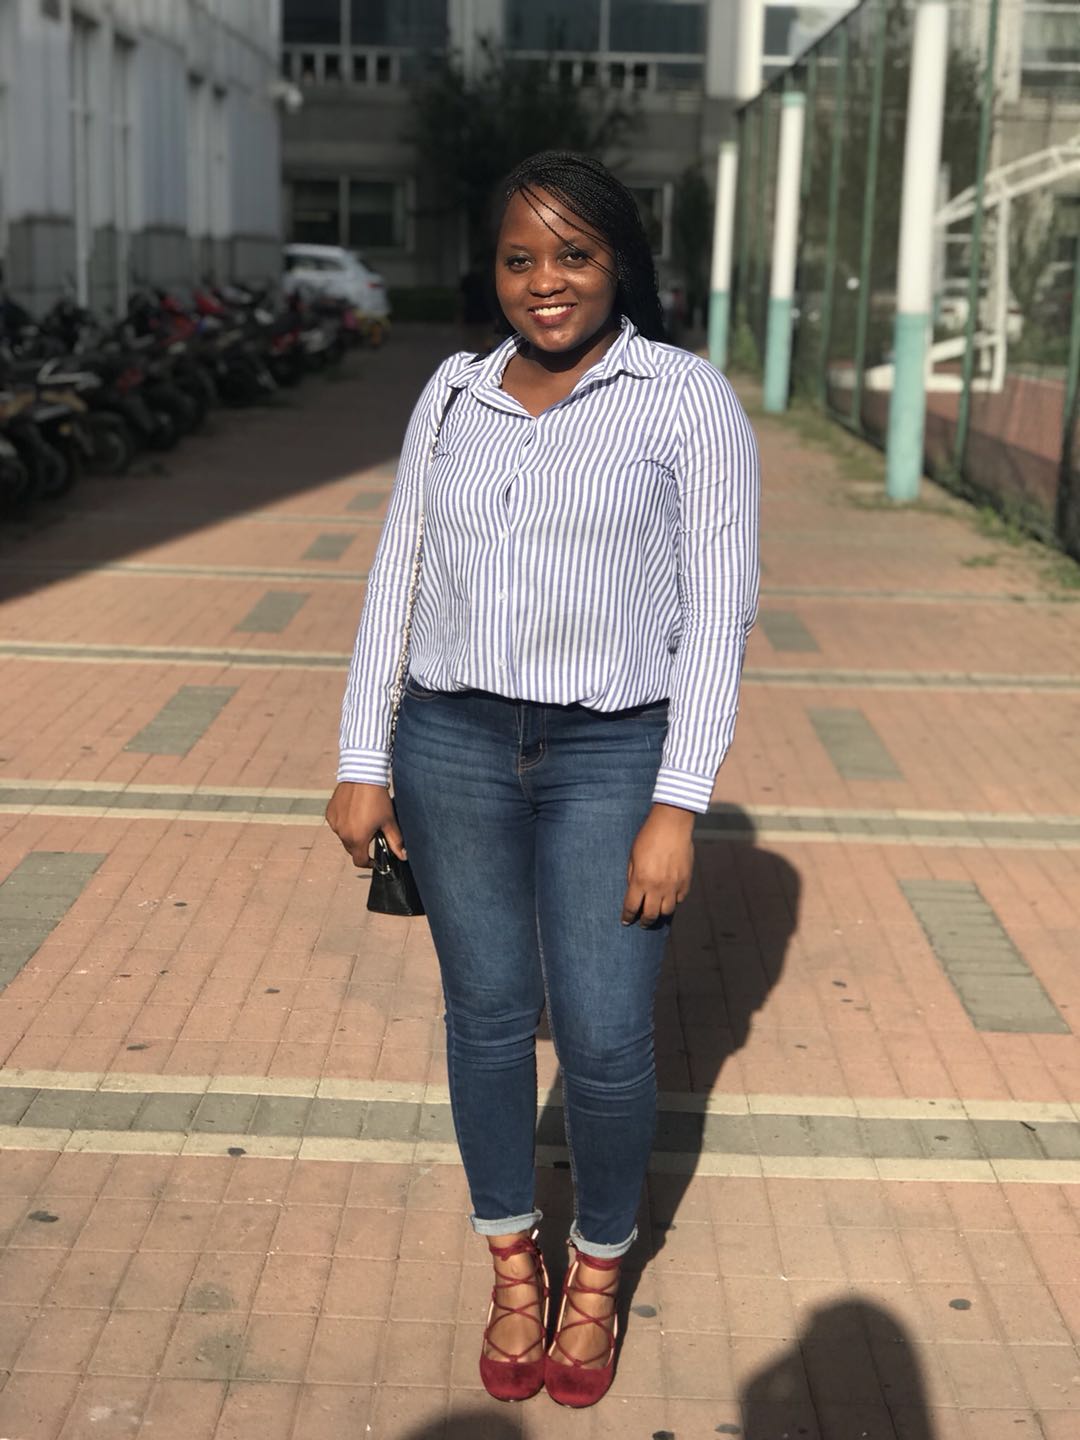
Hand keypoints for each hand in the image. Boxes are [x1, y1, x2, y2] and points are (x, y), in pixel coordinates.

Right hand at [325, 781, 406, 867]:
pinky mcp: (330, 813)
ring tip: (364, 819)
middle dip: (362, 845)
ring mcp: (335, 823)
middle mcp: (343, 834)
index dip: (369, 863)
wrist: (362, 775)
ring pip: (344, 836)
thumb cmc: (377, 798)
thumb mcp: (389, 821)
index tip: (374, 860)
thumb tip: (403, 856)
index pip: (360, 861)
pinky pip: (338, 824)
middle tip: (373, 832)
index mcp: (357, 839)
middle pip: (352, 849)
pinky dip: (345, 822)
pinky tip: (354, 811)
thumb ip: (395, 841)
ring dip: (353, 833)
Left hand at [621, 804, 694, 926]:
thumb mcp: (633, 856)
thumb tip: (633, 891)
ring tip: (656, 911)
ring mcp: (673, 885)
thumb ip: (632, 876)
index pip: (631, 907)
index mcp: (640, 880)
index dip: (627, 916)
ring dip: (660, 913)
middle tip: (642, 921)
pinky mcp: (686, 881)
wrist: (671, 825)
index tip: (626, 921)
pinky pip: (680, 899)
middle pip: (650, 915)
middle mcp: (657, 887)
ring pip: (667, 911)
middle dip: (644, 921)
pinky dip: (674, 901)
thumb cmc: (648, 837)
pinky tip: (669, 898)